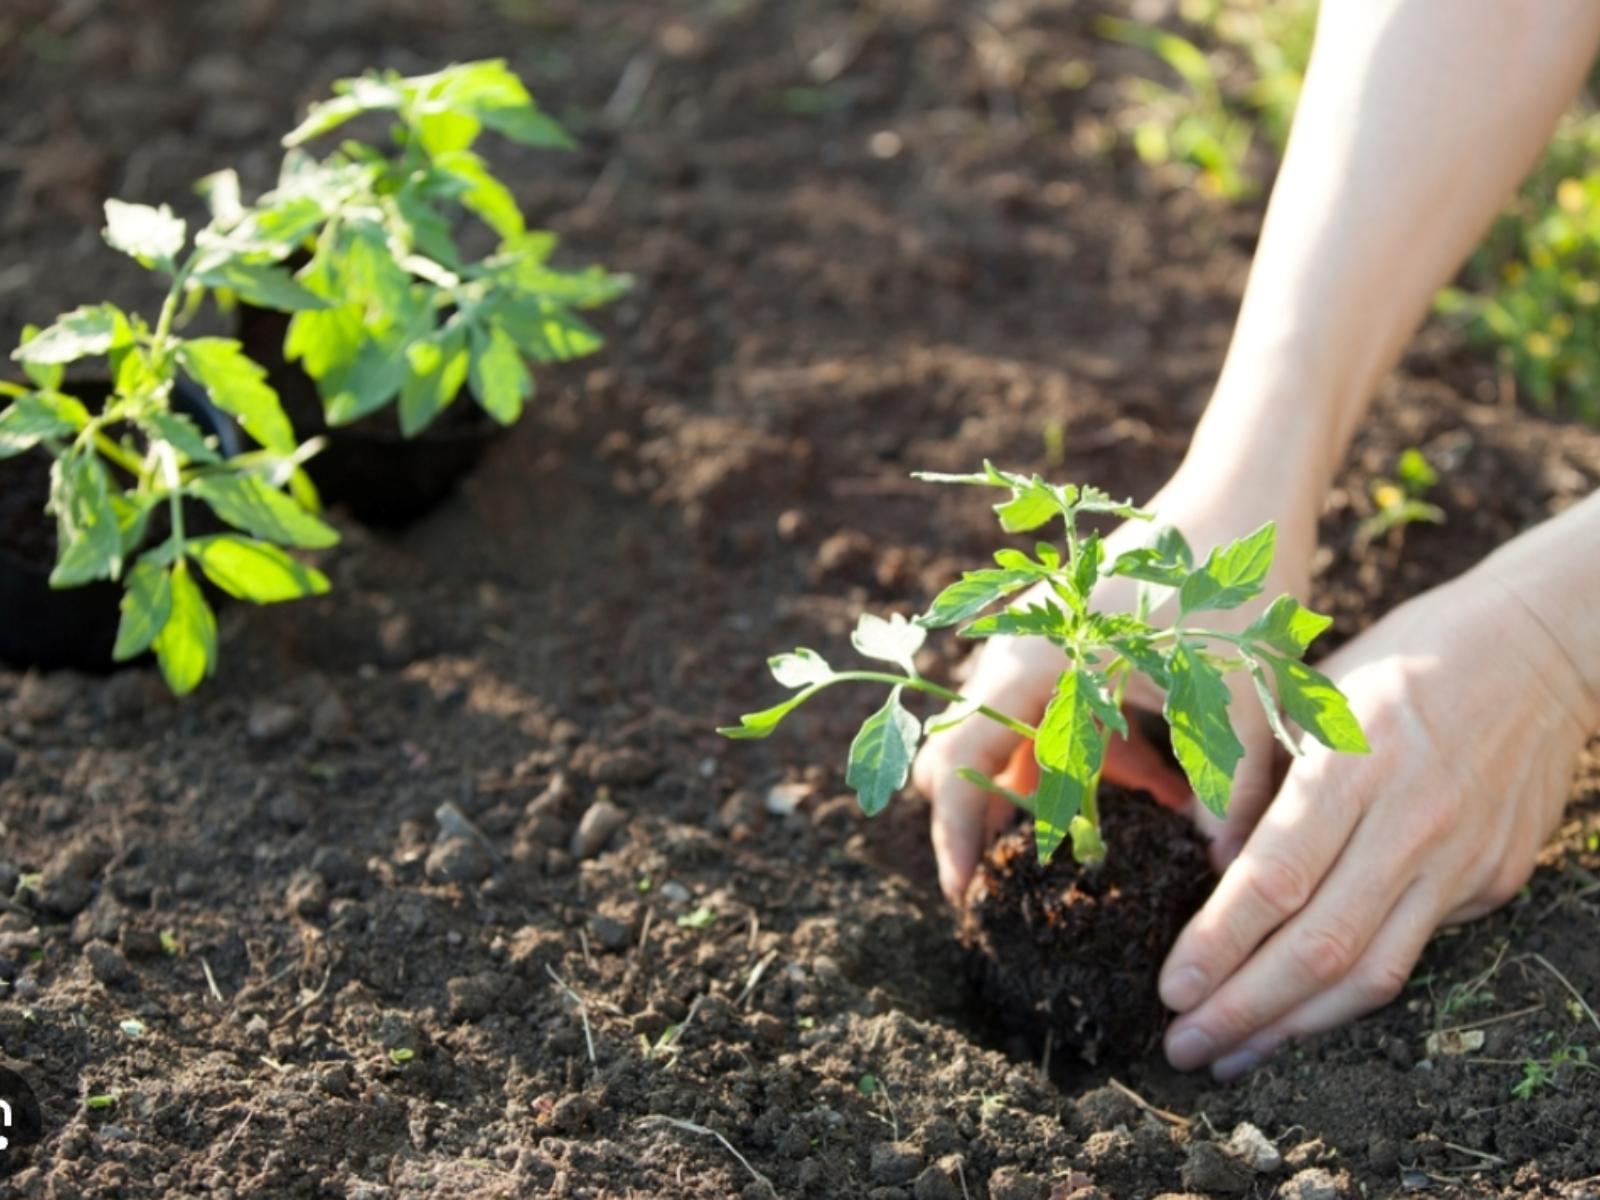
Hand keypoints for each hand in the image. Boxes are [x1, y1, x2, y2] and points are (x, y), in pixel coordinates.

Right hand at [912, 469, 1316, 903]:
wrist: (1250, 491)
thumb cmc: (1231, 589)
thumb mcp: (1232, 700)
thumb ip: (1224, 794)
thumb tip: (1225, 879)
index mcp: (1032, 664)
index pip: (958, 765)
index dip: (954, 838)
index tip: (966, 898)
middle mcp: (1018, 651)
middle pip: (973, 754)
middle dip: (1003, 819)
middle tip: (1035, 882)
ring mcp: (1040, 642)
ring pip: (1020, 738)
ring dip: (1063, 788)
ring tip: (1136, 820)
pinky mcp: (1071, 640)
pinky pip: (1058, 714)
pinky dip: (1093, 755)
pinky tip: (1163, 777)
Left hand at [1159, 567, 1598, 1079]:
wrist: (1535, 648)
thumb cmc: (1400, 660)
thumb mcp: (1312, 693)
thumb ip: (1259, 780)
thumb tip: (1216, 871)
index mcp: (1352, 762)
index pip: (1275, 878)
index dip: (1219, 944)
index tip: (1172, 990)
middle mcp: (1410, 821)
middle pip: (1319, 945)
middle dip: (1243, 1009)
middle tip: (1184, 1048)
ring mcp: (1460, 859)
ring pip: (1371, 971)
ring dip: (1295, 1027)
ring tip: (1233, 1058)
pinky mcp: (1492, 881)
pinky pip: (1411, 953)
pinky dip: (1350, 995)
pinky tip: (1301, 1014)